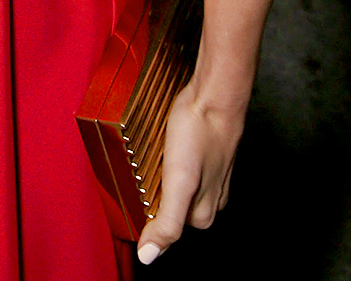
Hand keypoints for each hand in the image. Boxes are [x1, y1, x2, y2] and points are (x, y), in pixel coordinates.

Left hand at [135, 84, 241, 262]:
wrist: (215, 94)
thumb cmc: (200, 131)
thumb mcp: (179, 180)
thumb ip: (167, 221)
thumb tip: (149, 256)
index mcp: (203, 214)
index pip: (164, 225)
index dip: (144, 208)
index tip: (134, 187)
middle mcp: (210, 199)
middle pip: (168, 206)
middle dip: (150, 190)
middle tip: (141, 165)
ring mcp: (210, 178)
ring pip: (174, 186)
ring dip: (158, 173)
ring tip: (149, 154)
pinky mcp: (205, 157)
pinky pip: (180, 166)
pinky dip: (167, 159)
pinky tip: (162, 145)